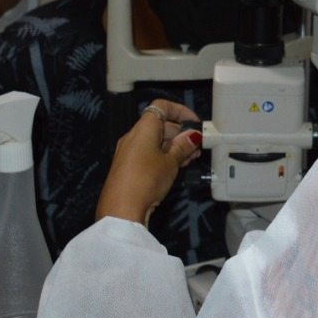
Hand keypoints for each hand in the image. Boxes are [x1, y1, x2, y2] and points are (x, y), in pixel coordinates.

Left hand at [96, 99, 202, 224]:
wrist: (121, 210)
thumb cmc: (146, 180)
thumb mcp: (171, 162)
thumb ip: (183, 146)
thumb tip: (192, 135)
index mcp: (143, 129)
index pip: (161, 107)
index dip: (180, 111)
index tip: (194, 123)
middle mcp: (133, 136)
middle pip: (160, 125)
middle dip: (180, 134)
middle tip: (196, 148)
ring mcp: (128, 152)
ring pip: (155, 141)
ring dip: (174, 147)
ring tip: (189, 160)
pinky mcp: (127, 166)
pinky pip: (148, 153)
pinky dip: (163, 156)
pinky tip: (175, 168)